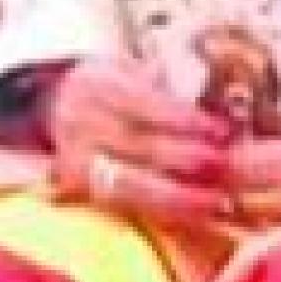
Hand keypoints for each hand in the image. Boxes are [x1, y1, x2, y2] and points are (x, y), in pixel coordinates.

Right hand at [47, 56, 232, 225]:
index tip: (219, 129)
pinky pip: (124, 205)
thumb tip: (217, 103)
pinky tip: (194, 213)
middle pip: (136, 144)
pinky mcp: (78, 190)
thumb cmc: (111, 85)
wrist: (56, 105)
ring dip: (176, 195)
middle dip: (183, 158)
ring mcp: (74, 160)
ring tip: (216, 200)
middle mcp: (79, 121)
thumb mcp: (131, 68)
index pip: (142, 101)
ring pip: (128, 183)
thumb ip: (164, 82)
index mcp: (97, 82)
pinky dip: (162, 210)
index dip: (181, 118)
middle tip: (223, 165)